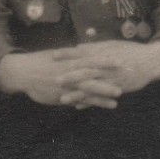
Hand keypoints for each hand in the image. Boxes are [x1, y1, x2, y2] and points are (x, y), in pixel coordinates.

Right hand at [0, 49, 118, 108]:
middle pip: (99, 69)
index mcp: (77, 57)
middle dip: (115, 71)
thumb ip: (77, 57)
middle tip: (132, 71)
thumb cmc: (45, 62)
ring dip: (108, 89)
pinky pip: (85, 99)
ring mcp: (71, 82)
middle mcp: (76, 68)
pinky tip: (111, 105)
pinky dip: (99, 102)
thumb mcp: (64, 56)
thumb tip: (87, 52)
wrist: (27, 71)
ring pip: (93, 85)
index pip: (98, 56)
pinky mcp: (66, 93)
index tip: (128, 56)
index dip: (113, 56)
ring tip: (122, 92)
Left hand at [58, 40, 159, 96]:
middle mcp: (106, 63)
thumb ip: (95, 47)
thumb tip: (78, 46)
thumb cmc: (130, 52)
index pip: (83, 52)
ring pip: (92, 85)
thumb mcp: (113, 45)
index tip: (53, 55)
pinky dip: (90, 101)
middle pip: (86, 69)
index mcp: (104, 51)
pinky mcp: (117, 86)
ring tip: (63, 99)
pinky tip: (78, 106)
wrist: (150, 61)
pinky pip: (101, 95)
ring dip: (77, 92)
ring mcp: (112, 76)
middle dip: (70, 75)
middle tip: (55, 80)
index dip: (68, 54)